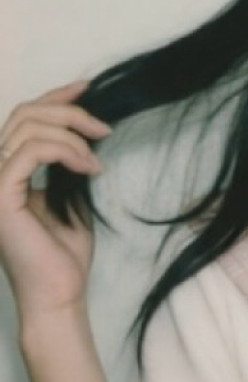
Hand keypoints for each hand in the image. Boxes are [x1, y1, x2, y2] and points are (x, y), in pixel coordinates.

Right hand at [0, 80, 110, 326]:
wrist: (60, 294)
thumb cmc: (65, 254)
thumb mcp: (70, 193)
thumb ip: (67, 160)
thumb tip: (84, 126)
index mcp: (6, 170)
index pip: (23, 118)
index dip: (55, 97)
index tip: (89, 88)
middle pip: (24, 114)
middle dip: (69, 111)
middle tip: (104, 128)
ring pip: (28, 127)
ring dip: (72, 134)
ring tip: (97, 159)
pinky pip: (31, 151)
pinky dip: (66, 151)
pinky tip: (90, 168)